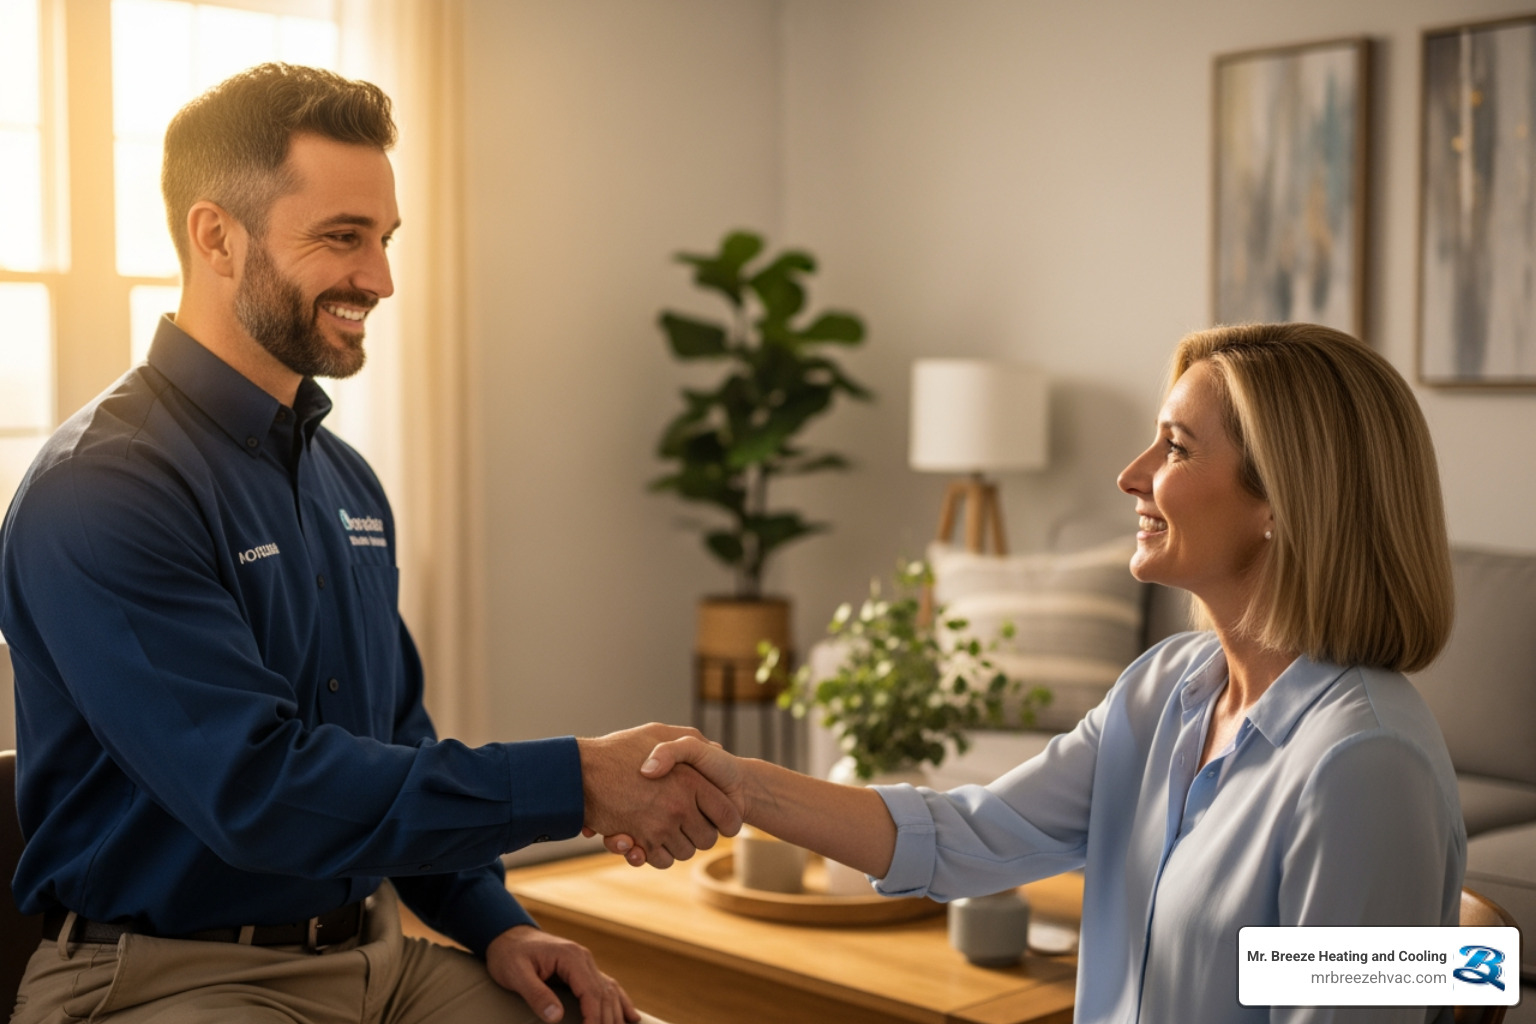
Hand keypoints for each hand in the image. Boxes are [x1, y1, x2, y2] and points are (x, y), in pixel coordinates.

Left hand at [485, 925, 637, 1023]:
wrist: (508, 936)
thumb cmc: (509, 955)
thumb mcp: (516, 975)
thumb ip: (536, 995)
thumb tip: (557, 1018)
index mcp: (571, 957)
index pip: (591, 993)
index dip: (594, 1018)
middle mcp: (584, 959)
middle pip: (605, 995)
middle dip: (608, 1021)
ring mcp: (586, 964)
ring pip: (610, 992)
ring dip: (616, 1016)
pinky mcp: (583, 970)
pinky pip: (607, 987)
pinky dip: (620, 1003)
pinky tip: (630, 1017)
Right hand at [578, 723, 742, 868]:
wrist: (580, 771)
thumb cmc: (618, 750)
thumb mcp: (658, 733)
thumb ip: (689, 740)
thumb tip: (716, 748)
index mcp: (691, 781)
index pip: (728, 817)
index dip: (727, 822)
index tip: (719, 820)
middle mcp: (679, 807)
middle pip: (707, 840)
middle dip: (699, 835)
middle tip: (687, 824)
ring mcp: (659, 827)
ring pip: (684, 852)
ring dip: (676, 845)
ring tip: (664, 827)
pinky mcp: (639, 842)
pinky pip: (661, 860)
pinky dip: (656, 855)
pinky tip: (648, 838)